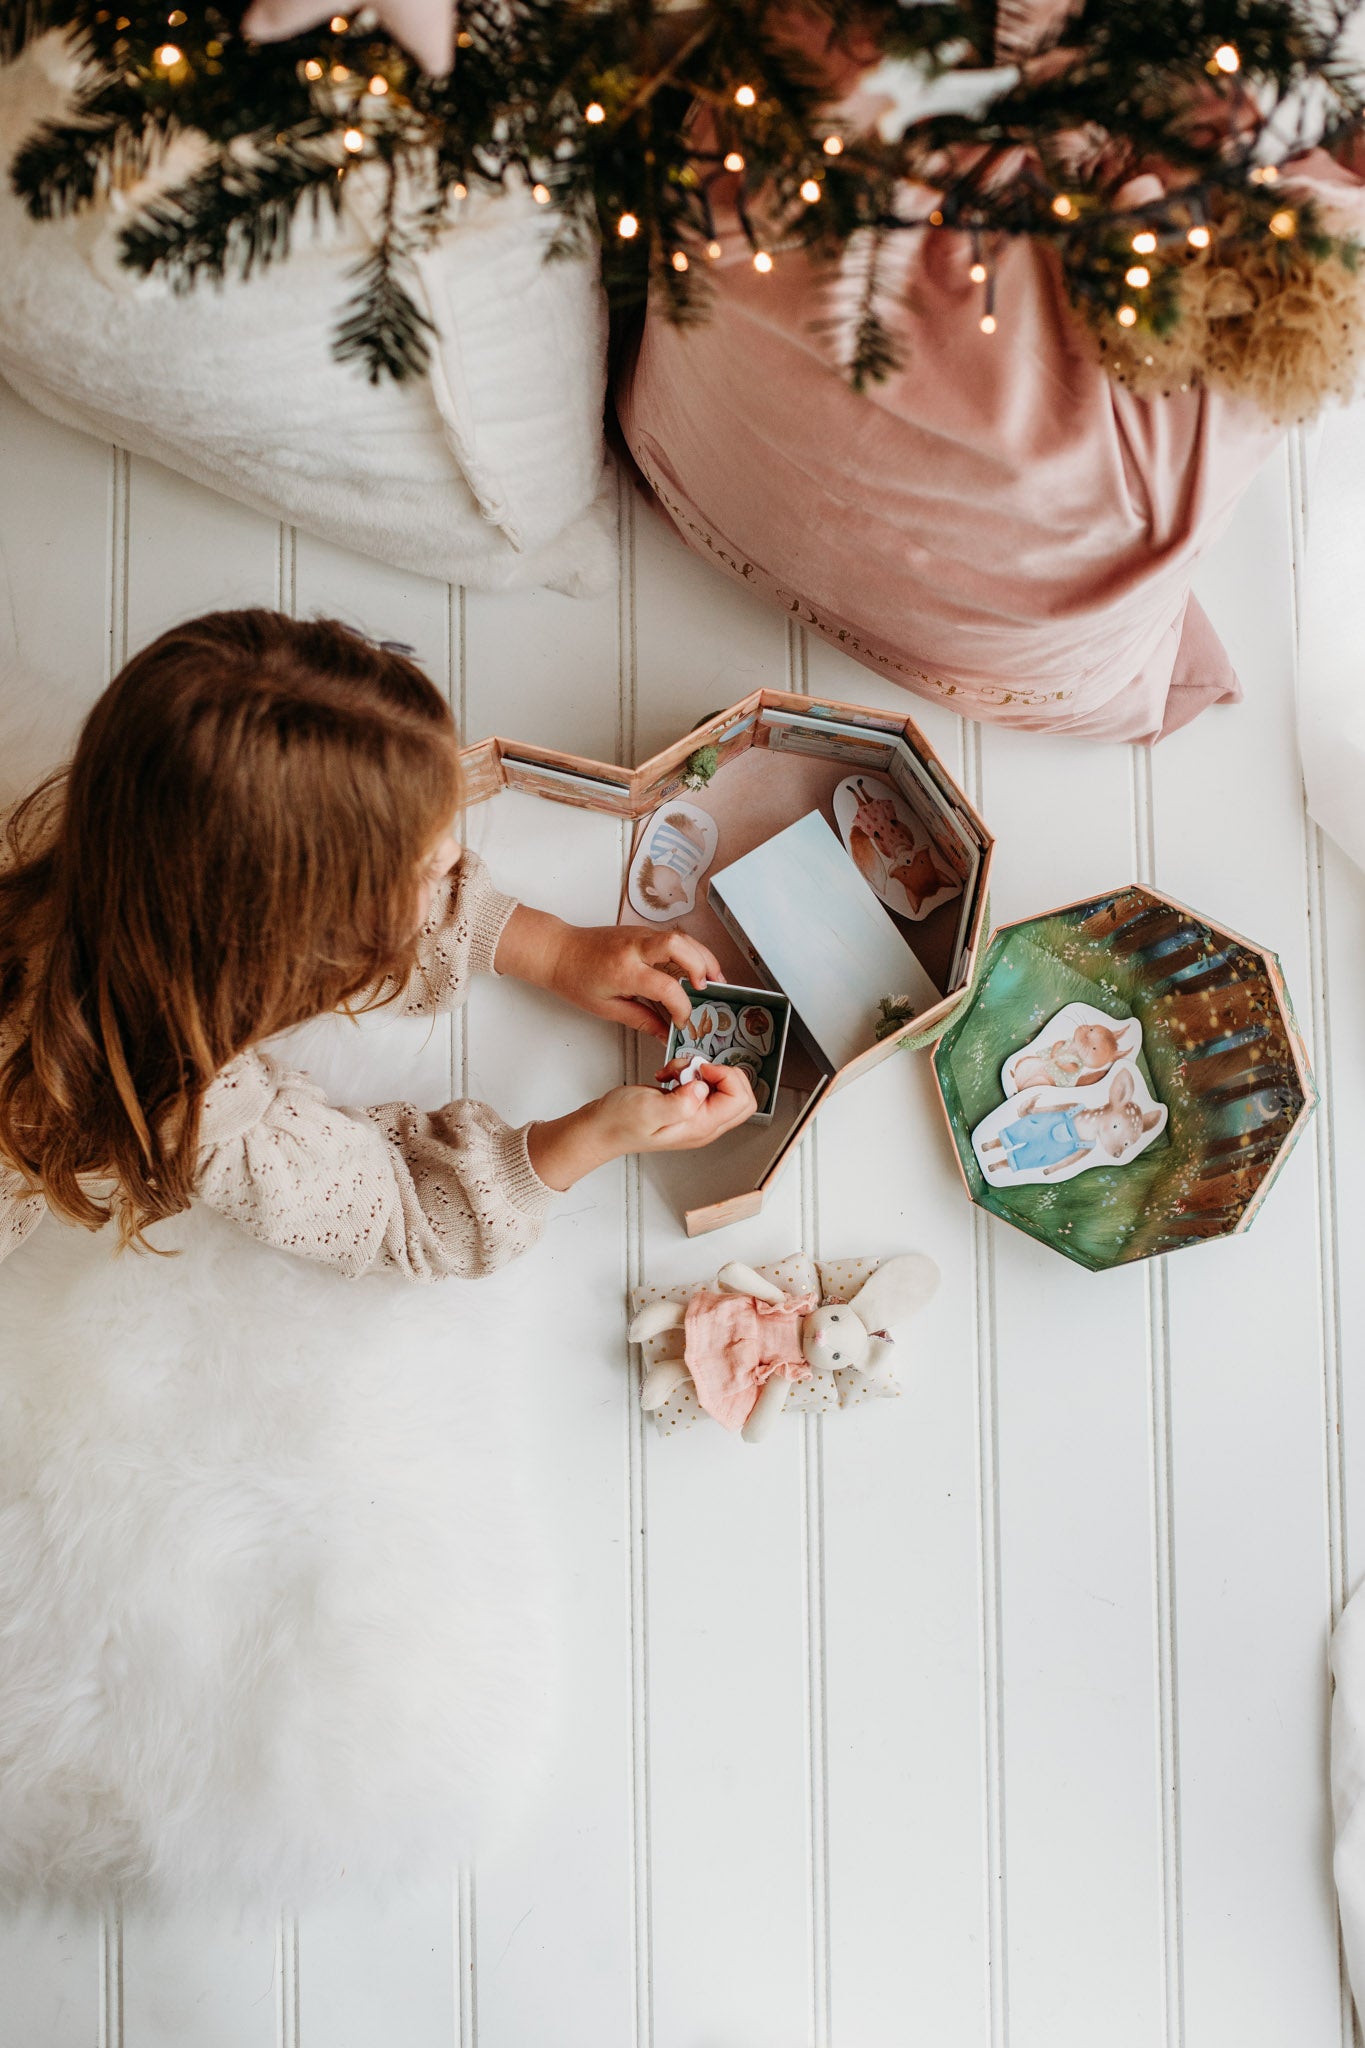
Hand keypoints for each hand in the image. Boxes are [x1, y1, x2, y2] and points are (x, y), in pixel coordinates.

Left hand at [496, 906, 721, 1040]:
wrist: (558, 952)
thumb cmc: (575, 978)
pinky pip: (673, 937)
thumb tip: (665, 1034)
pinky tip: (695, 968)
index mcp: (624, 971)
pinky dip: (689, 951)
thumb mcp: (606, 1008)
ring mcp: (639, 935)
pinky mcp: (641, 932)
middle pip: (679, 946)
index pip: (666, 987)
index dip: (681, 1007)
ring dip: (702, 955)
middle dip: (701, 966)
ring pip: (681, 937)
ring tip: (714, 978)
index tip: (683, 1021)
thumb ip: (641, 1020)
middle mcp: (634, 948)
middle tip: (709, 988)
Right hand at [528, 1063, 755, 1190]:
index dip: (725, 1076)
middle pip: (741, 1095)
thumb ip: (680, 1102)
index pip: (740, 1099)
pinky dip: (690, 1072)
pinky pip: (704, 1085)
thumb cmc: (619, 1123)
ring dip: (702, 1070)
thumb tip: (703, 1088)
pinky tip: (671, 1076)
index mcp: (701, 1126)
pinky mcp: (688, 1106)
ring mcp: (698, 1116)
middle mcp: (705, 1124)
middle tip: (694, 1069)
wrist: (602, 1129)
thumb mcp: (647, 1110)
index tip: (700, 1069)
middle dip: (720, 1072)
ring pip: (723, 1087)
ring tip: (677, 1073)